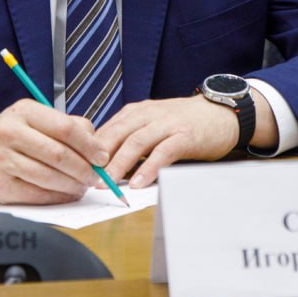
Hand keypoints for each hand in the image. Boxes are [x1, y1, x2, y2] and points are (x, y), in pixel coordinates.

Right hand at [0, 100, 107, 204]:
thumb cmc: (16, 132)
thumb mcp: (38, 117)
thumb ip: (69, 126)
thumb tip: (98, 147)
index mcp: (24, 111)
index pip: (65, 128)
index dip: (89, 145)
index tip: (102, 157)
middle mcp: (10, 133)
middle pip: (58, 155)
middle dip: (83, 169)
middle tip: (95, 177)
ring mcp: (2, 160)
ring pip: (49, 177)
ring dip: (72, 185)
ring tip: (82, 185)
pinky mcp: (0, 185)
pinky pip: (36, 195)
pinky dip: (57, 196)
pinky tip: (66, 193)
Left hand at [96, 92, 270, 188]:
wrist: (221, 113)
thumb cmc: (184, 123)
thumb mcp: (152, 125)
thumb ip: (130, 139)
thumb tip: (105, 165)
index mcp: (135, 112)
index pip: (105, 130)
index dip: (89, 150)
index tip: (77, 169)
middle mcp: (147, 115)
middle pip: (116, 135)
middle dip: (98, 159)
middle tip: (85, 179)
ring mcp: (167, 124)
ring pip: (136, 143)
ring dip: (119, 164)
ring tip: (108, 183)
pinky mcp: (185, 135)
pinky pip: (163, 152)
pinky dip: (149, 168)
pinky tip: (140, 183)